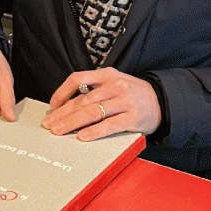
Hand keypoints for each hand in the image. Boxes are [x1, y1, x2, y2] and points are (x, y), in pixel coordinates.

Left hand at [42, 67, 160, 140]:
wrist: (162, 101)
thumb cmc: (134, 94)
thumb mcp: (116, 83)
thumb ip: (96, 89)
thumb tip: (68, 104)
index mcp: (108, 74)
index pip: (79, 78)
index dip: (62, 92)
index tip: (53, 105)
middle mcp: (115, 85)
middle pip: (83, 99)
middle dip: (63, 113)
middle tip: (49, 124)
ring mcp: (124, 101)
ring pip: (93, 111)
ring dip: (72, 123)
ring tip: (59, 131)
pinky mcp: (132, 117)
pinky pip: (109, 125)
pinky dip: (94, 131)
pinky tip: (83, 137)